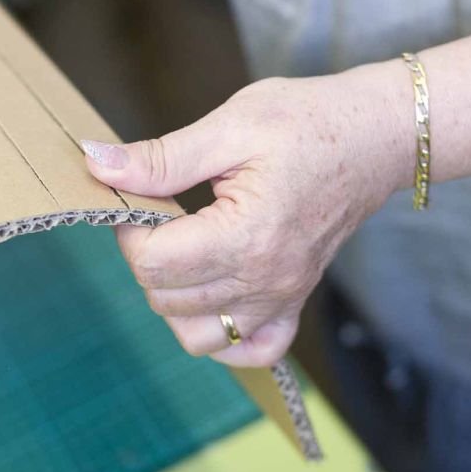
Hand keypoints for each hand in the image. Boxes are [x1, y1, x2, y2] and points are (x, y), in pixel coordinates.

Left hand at [83, 64, 413, 366]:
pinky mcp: (295, 301)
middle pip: (165, 299)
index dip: (128, 230)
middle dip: (145, 256)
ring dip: (173, 297)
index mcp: (246, 236)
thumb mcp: (228, 127)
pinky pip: (250, 349)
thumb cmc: (306, 122)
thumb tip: (96, 164)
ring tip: (183, 250)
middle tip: (159, 213)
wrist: (373, 136)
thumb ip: (160, 158)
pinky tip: (212, 294)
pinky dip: (222, 335)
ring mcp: (282, 297)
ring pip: (196, 335)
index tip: (138, 197)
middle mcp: (266, 280)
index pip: (152, 264)